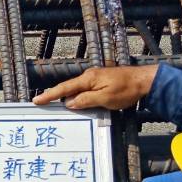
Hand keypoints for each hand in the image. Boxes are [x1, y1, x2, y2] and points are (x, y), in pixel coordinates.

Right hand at [32, 65, 156, 111]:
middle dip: (53, 95)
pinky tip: (74, 103)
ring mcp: (95, 78)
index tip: (37, 100)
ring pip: (76, 89)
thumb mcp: (105, 98)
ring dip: (65, 97)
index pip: (64, 88)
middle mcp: (89, 76)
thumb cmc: (126, 90)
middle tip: (40, 102)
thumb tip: (69, 103)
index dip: (50, 95)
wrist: (144, 81)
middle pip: (67, 88)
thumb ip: (86, 100)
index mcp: (88, 79)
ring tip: (53, 105)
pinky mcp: (101, 82)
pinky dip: (76, 97)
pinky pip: (84, 90)